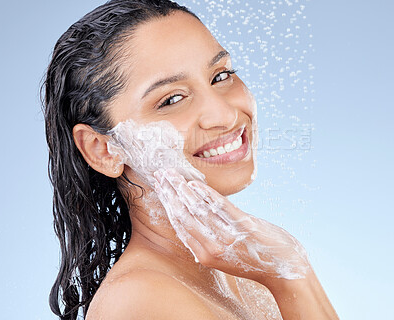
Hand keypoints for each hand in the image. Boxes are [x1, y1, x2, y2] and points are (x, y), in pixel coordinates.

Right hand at [153, 168, 310, 283]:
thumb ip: (207, 241)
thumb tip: (191, 223)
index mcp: (205, 255)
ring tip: (172, 174)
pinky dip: (205, 193)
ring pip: (198, 209)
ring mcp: (227, 237)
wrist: (285, 271)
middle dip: (169, 192)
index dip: (167, 204)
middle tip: (160, 174)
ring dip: (182, 189)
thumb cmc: (253, 261)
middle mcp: (212, 247)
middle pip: (183, 215)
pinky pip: (220, 206)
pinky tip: (194, 183)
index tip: (160, 187)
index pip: (179, 225)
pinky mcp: (244, 226)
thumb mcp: (224, 257)